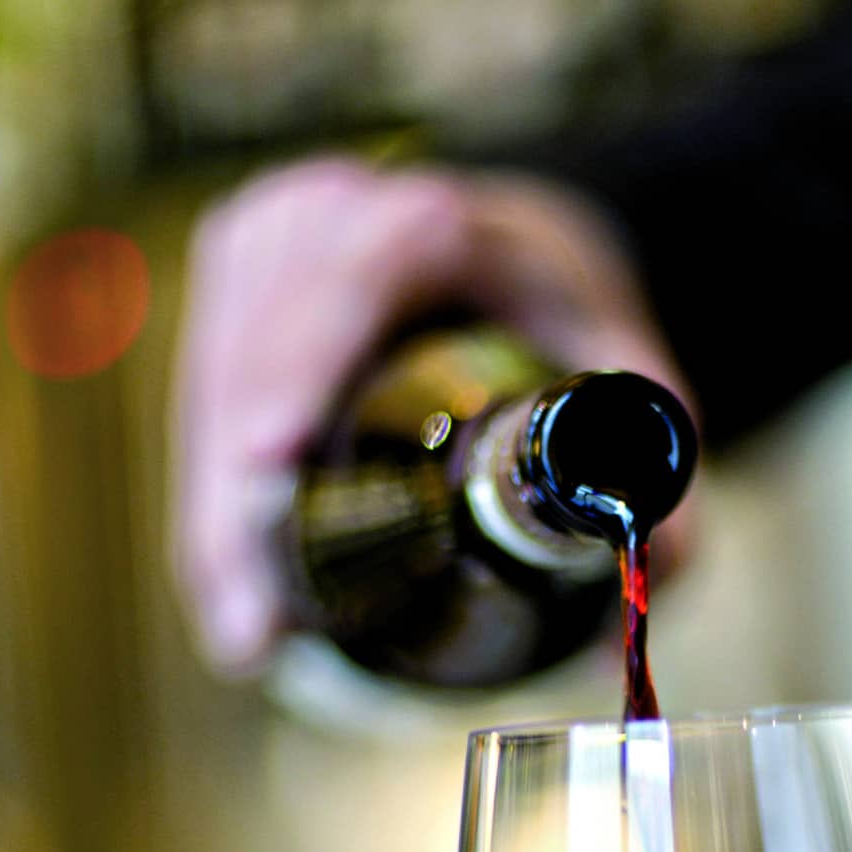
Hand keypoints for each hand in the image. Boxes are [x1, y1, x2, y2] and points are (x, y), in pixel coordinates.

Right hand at [172, 157, 691, 672]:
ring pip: (212, 382)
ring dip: (215, 514)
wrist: (513, 270)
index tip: (272, 464)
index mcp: (442, 224)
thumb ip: (648, 477)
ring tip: (247, 632)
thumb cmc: (564, 324)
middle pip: (259, 343)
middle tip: (260, 622)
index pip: (360, 265)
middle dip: (238, 492)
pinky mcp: (235, 298)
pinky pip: (203, 400)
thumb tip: (643, 589)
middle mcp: (335, 219)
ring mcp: (271, 255)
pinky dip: (211, 498)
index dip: (304, 356)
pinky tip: (228, 589)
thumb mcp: (624, 383)